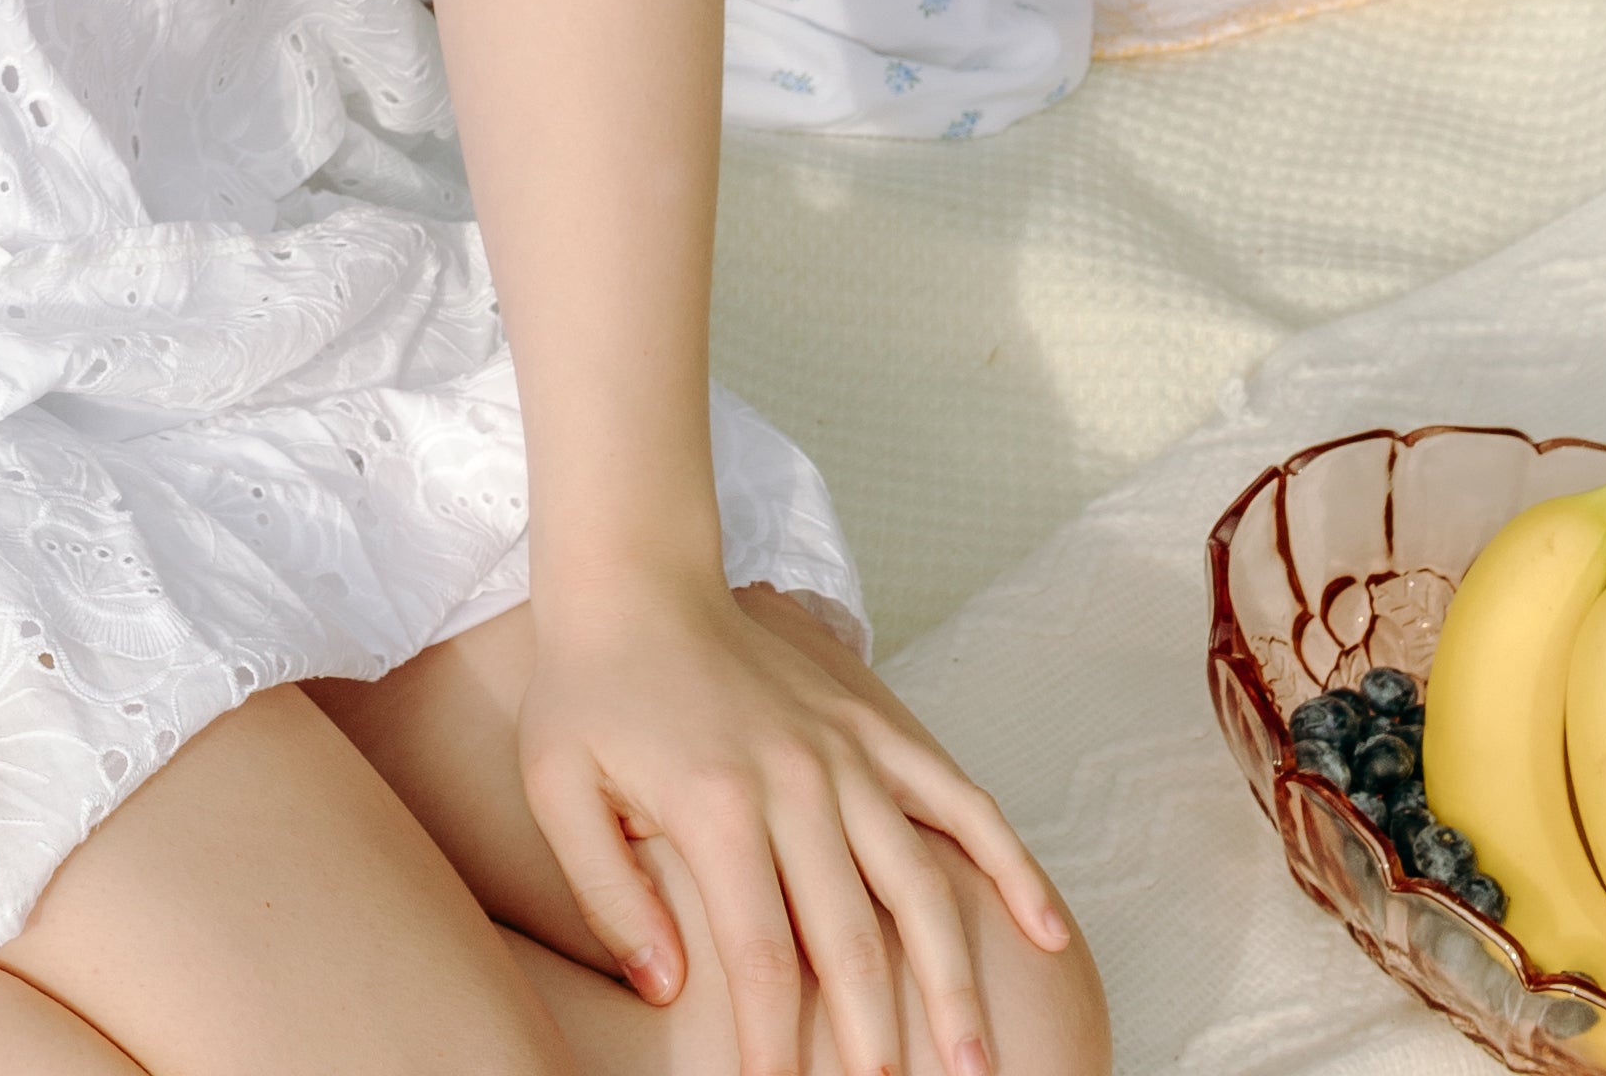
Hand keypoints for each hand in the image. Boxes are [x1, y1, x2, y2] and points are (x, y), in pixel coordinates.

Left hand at [517, 574, 1069, 1075]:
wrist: (633, 579)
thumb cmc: (587, 692)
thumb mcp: (557, 789)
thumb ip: (608, 894)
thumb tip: (667, 988)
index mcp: (715, 806)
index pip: (758, 957)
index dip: (771, 1043)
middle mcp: (794, 782)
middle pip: (852, 937)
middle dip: (877, 1039)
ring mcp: (845, 752)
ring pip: (921, 882)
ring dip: (955, 980)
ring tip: (981, 1065)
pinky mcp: (874, 728)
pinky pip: (958, 799)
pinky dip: (1009, 864)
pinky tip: (1048, 932)